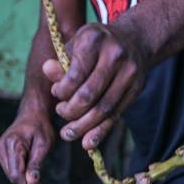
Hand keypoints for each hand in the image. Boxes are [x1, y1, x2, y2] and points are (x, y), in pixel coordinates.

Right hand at [0, 110, 54, 183]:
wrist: (33, 114)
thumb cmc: (41, 127)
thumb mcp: (44, 145)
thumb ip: (36, 164)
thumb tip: (32, 182)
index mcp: (12, 144)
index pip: (15, 173)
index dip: (27, 183)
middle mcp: (1, 146)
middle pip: (11, 175)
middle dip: (25, 180)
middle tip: (40, 181)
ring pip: (9, 173)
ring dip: (22, 175)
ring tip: (34, 166)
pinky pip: (8, 168)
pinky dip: (19, 169)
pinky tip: (27, 161)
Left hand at [43, 22, 147, 150]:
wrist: (134, 41)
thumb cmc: (96, 46)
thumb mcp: (77, 45)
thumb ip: (62, 62)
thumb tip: (47, 70)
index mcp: (95, 40)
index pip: (75, 74)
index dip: (62, 91)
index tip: (56, 94)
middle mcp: (115, 56)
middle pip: (90, 94)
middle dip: (71, 111)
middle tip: (61, 113)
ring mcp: (129, 74)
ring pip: (103, 109)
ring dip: (83, 126)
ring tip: (68, 134)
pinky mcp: (136, 90)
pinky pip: (116, 115)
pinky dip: (100, 132)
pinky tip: (87, 143)